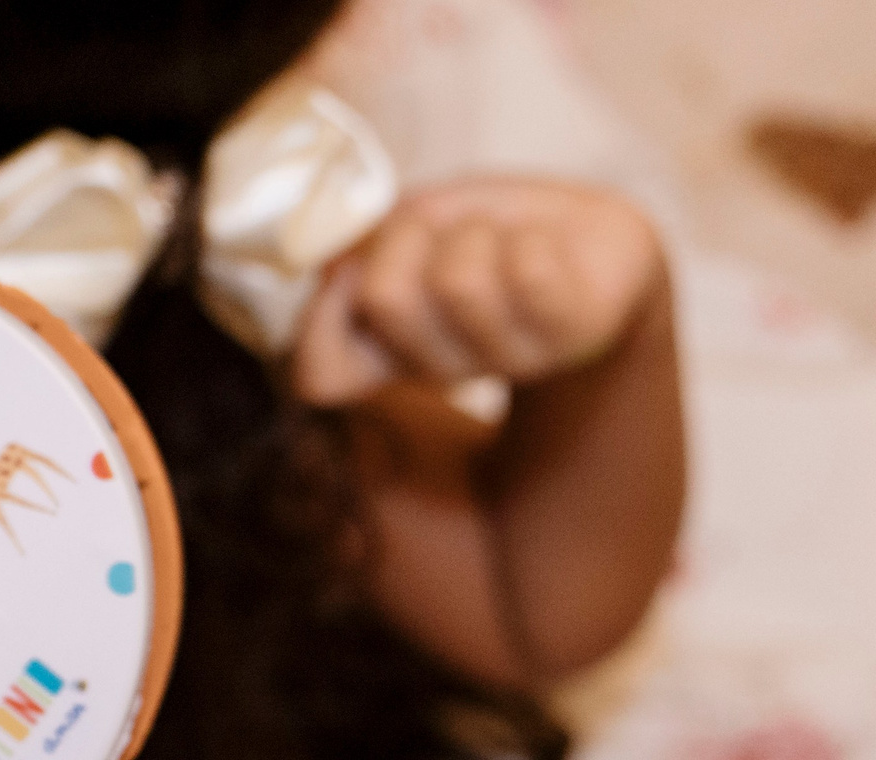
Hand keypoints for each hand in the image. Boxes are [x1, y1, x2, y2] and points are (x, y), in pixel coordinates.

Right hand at [292, 178, 667, 406]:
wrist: (599, 241)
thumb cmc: (498, 232)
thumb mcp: (420, 222)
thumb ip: (369, 244)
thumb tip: (338, 269)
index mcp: (393, 353)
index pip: (321, 375)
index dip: (323, 314)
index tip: (352, 270)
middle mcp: (441, 370)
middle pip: (385, 296)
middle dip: (414, 230)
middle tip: (451, 231)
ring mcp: (507, 360)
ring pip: (458, 279)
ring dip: (480, 230)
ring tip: (504, 237)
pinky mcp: (571, 335)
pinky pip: (525, 270)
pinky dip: (530, 233)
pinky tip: (545, 246)